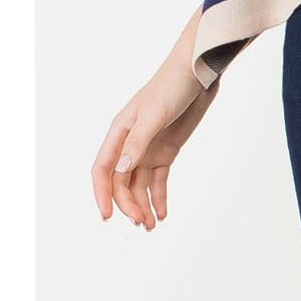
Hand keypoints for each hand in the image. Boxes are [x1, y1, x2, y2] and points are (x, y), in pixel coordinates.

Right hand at [91, 33, 219, 229]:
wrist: (199, 74)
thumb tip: (120, 171)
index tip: (107, 216)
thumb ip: (137, 143)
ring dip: (143, 205)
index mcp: (119, 132)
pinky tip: (163, 213)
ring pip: (139, 185)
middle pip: (121, 182)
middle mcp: (130, 143)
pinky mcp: (167, 151)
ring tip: (152, 225)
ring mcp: (148, 148)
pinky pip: (158, 180)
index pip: (102, 169)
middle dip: (128, 204)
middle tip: (142, 222)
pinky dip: (159, 197)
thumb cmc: (171, 86)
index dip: (102, 194)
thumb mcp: (154, 114)